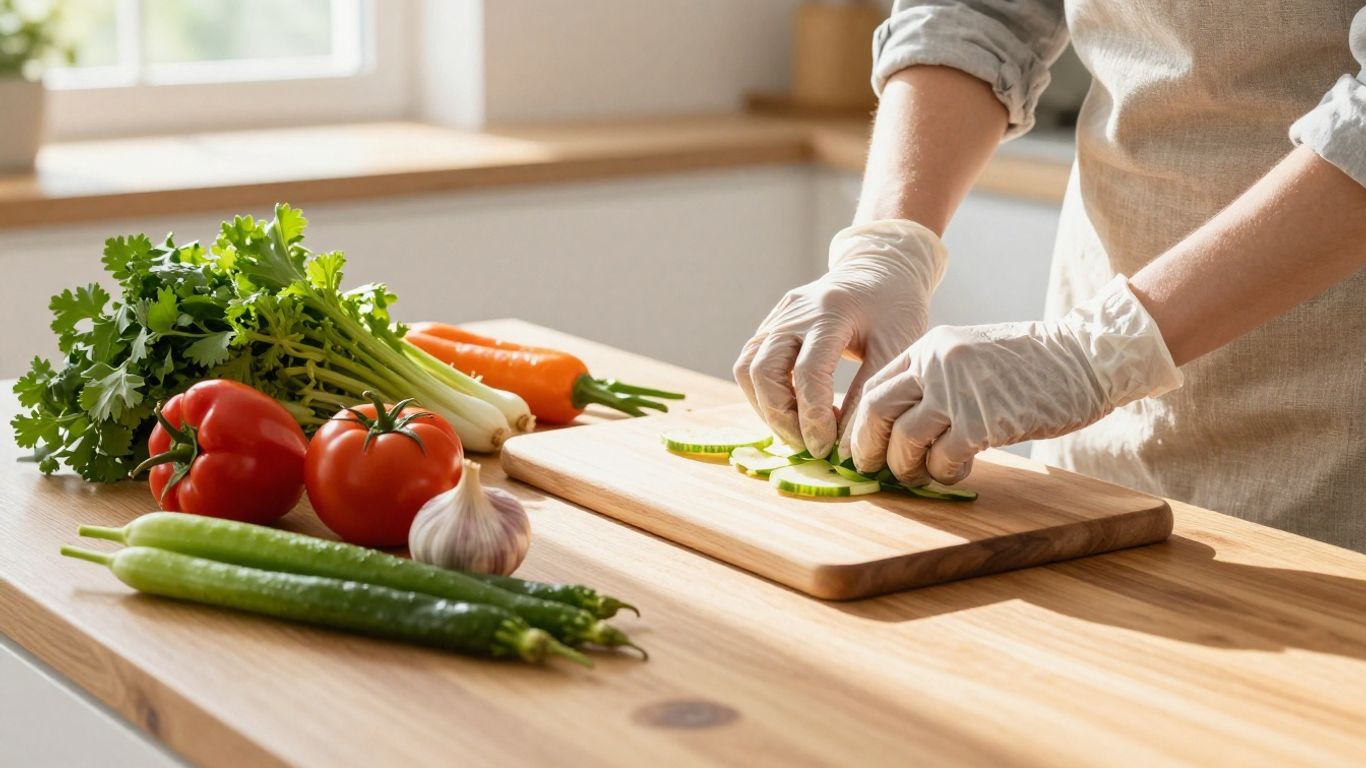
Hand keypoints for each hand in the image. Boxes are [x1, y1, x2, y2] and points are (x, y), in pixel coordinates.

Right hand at [733, 220, 946, 457]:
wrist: (880, 270)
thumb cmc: (896, 309)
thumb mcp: (896, 348)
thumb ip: (866, 395)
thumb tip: (842, 447)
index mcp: (830, 312)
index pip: (808, 373)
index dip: (813, 417)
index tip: (826, 448)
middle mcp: (794, 312)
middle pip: (764, 371)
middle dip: (781, 417)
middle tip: (808, 445)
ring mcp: (776, 317)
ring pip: (748, 369)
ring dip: (766, 408)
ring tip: (797, 432)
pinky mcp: (770, 324)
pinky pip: (751, 363)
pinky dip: (764, 394)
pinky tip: (791, 411)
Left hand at [842, 277, 1183, 484]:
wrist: (1086, 356)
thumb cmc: (1032, 364)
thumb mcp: (972, 357)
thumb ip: (936, 381)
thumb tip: (901, 424)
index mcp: (931, 347)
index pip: (876, 386)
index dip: (861, 422)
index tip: (860, 447)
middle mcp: (937, 364)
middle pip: (877, 411)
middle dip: (867, 446)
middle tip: (872, 469)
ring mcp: (958, 392)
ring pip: (905, 439)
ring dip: (906, 467)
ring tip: (918, 476)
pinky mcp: (983, 421)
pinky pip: (943, 458)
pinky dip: (943, 473)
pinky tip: (956, 471)